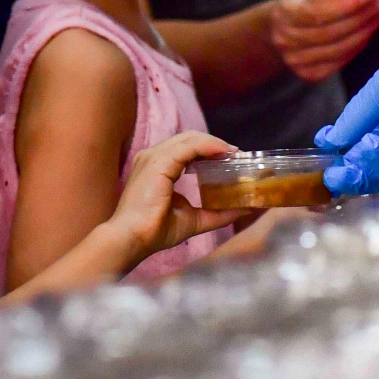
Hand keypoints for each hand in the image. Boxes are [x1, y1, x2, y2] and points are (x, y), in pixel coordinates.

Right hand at [109, 132, 249, 262]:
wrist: (132, 239)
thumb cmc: (155, 231)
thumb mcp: (195, 219)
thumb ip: (219, 213)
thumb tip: (246, 209)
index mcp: (157, 166)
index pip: (187, 148)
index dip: (210, 150)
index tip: (232, 159)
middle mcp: (153, 156)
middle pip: (190, 139)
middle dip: (215, 145)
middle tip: (238, 156)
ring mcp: (153, 157)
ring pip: (191, 139)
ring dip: (215, 144)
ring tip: (235, 154)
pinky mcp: (158, 162)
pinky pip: (189, 146)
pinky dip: (209, 146)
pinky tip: (224, 153)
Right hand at [270, 0, 378, 82]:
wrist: (276, 29)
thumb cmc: (298, 3)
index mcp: (284, 13)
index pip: (316, 12)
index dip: (345, 6)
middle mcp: (286, 39)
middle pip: (331, 33)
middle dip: (361, 18)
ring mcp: (296, 60)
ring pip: (337, 50)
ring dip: (364, 33)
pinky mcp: (308, 74)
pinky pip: (338, 63)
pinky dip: (356, 48)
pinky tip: (367, 34)